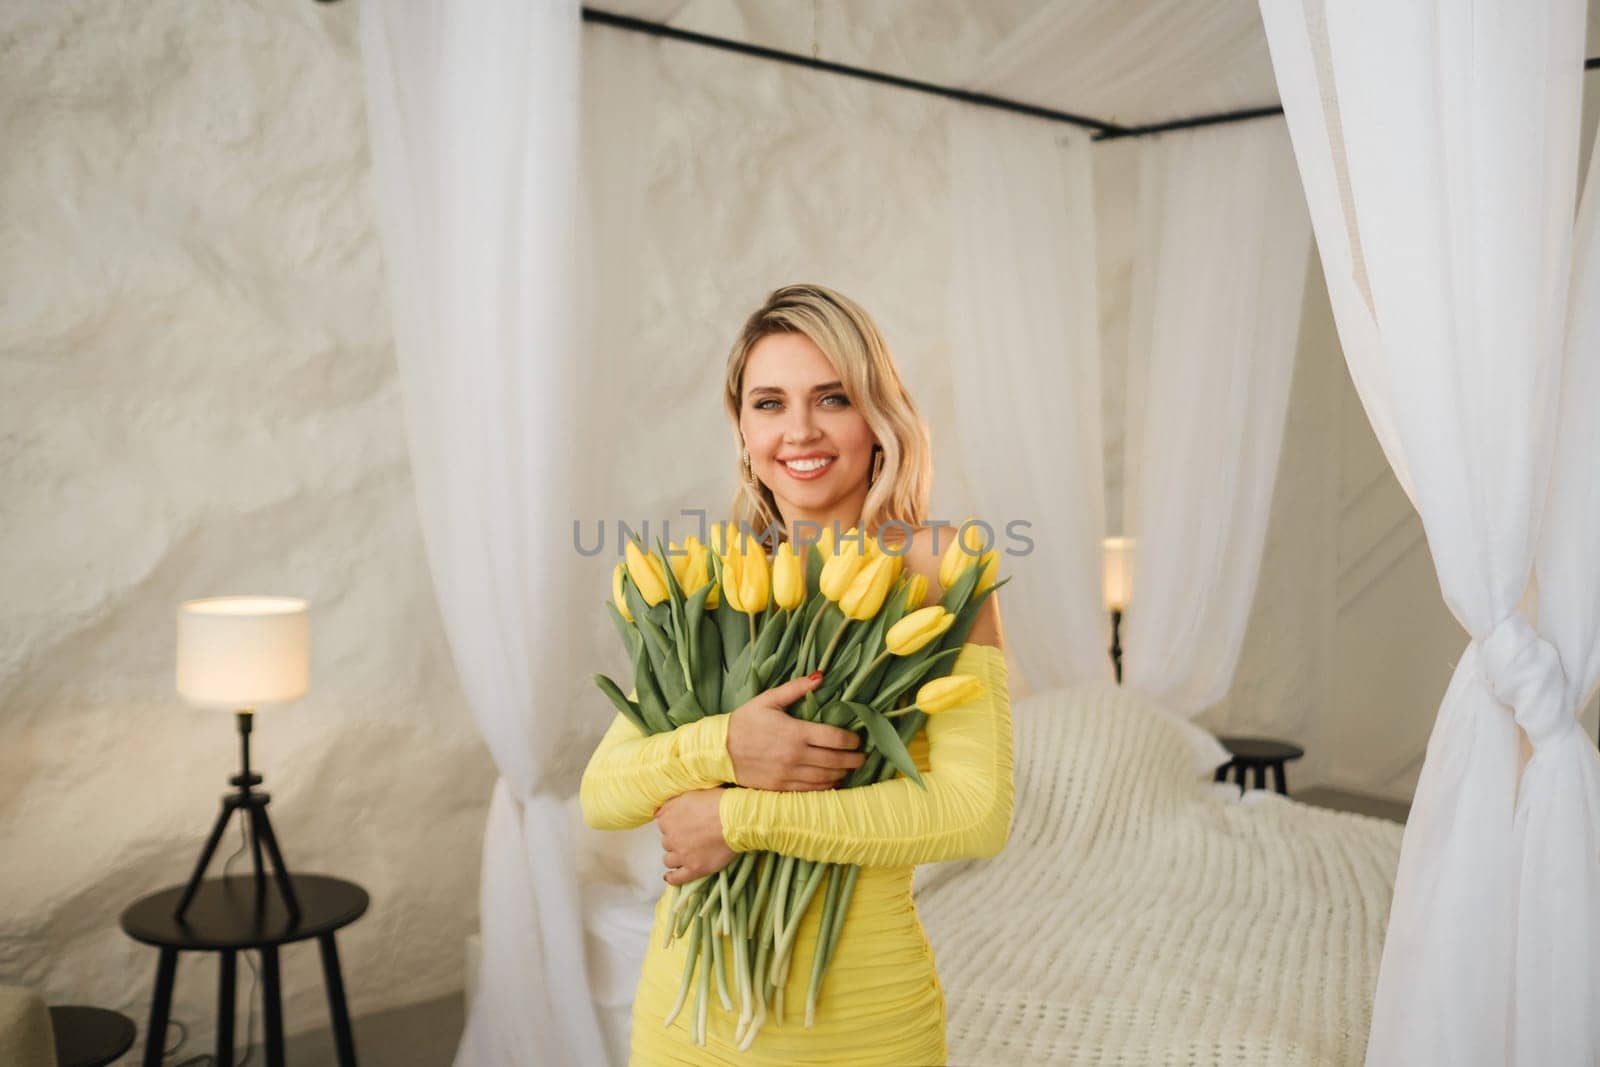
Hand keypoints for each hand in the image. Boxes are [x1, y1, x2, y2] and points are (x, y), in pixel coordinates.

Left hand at [655, 788, 735, 886]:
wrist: (736, 819)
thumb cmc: (717, 802)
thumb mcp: (690, 794)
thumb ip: (673, 804)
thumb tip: (661, 811)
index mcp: (668, 817)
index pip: (663, 823)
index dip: (674, 823)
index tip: (683, 823)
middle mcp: (671, 837)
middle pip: (667, 841)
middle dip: (676, 839)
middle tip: (690, 836)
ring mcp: (682, 855)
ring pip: (669, 860)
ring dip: (675, 856)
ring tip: (685, 854)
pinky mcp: (694, 869)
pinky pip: (677, 878)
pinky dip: (672, 878)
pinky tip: (670, 876)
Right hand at [726, 671, 866, 790]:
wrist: (718, 750)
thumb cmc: (745, 721)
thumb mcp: (769, 700)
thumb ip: (796, 688)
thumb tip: (821, 676)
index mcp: (796, 732)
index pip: (836, 738)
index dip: (852, 740)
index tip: (858, 739)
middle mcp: (796, 756)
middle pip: (836, 761)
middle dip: (855, 760)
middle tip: (863, 756)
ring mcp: (789, 775)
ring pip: (827, 779)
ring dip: (843, 774)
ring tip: (851, 769)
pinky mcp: (781, 788)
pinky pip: (811, 791)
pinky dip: (827, 788)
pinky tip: (833, 782)